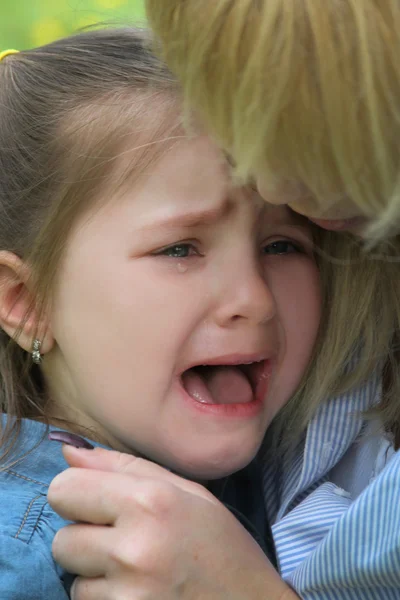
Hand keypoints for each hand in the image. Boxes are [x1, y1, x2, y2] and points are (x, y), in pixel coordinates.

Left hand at [48, 447, 298, 599]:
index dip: (77, 495)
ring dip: (96, 574)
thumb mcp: (185, 491)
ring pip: (73, 578)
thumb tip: (69, 451)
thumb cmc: (222, 545)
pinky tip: (140, 593)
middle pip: (62, 539)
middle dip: (85, 538)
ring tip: (138, 571)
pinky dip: (106, 599)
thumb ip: (124, 467)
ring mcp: (127, 595)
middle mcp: (134, 549)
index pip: (64, 490)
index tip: (96, 503)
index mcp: (150, 502)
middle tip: (123, 540)